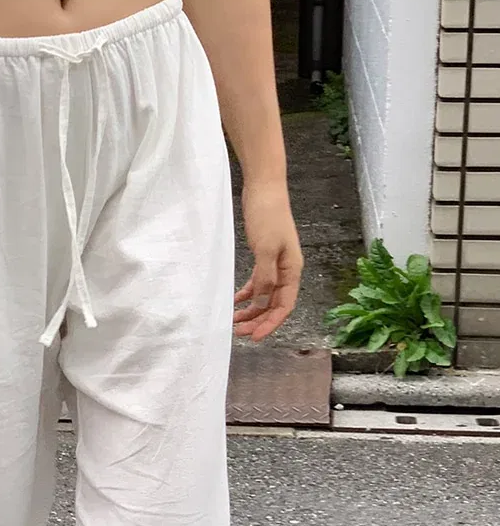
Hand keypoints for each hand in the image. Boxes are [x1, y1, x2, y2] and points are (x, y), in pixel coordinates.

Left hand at [234, 180, 302, 340]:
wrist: (264, 189)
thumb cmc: (268, 215)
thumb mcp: (266, 248)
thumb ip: (265, 277)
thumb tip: (261, 303)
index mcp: (292, 270)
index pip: (284, 306)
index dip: (270, 324)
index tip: (253, 337)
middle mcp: (286, 271)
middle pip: (274, 305)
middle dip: (258, 320)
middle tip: (238, 332)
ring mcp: (276, 264)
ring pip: (265, 296)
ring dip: (251, 310)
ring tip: (233, 321)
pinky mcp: (264, 257)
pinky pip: (258, 283)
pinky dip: (247, 294)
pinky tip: (236, 300)